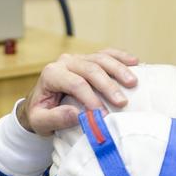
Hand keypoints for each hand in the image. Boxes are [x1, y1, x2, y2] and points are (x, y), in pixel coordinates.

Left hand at [17, 49, 138, 134]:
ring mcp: (79, 58)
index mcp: (52, 73)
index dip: (91, 98)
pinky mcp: (89, 59)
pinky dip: (121, 57)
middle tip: (122, 102)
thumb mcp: (40, 121)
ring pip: (101, 58)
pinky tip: (135, 62)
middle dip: (108, 86)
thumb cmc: (40, 114)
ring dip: (119, 70)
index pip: (75, 83)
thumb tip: (77, 114)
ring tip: (133, 83)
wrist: (40, 104)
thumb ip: (55, 119)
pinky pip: (107, 53)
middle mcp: (65, 62)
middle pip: (91, 69)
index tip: (102, 115)